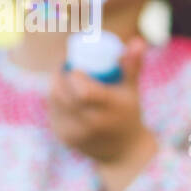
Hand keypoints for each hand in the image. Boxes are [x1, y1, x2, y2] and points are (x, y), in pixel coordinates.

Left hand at [47, 35, 150, 164]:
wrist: (123, 150)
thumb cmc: (128, 112)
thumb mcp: (132, 89)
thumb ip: (133, 64)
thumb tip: (138, 40)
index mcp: (108, 108)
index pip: (81, 89)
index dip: (73, 73)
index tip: (75, 65)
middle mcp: (91, 123)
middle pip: (63, 93)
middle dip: (60, 76)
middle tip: (64, 67)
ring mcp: (76, 132)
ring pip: (54, 101)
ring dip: (55, 86)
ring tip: (62, 78)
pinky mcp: (64, 138)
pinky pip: (52, 112)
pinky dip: (55, 101)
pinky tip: (61, 95)